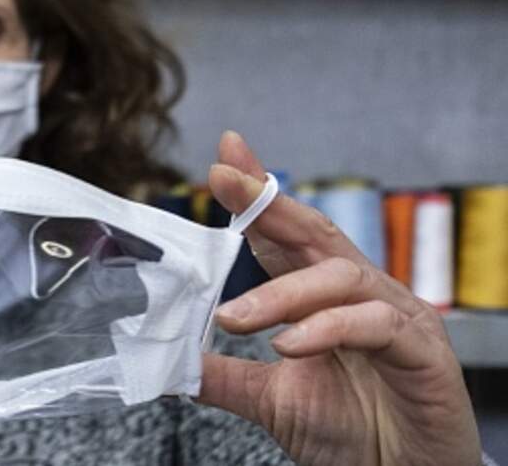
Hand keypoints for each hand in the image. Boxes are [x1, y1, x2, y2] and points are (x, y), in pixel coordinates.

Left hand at [197, 131, 479, 465]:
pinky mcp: (423, 353)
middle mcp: (363, 296)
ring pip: (338, 277)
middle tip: (222, 179)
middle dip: (267, 202)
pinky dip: (328, 328)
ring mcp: (398, 319)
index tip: (223, 157)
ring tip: (235, 319)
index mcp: (326, 298)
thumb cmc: (355, 433)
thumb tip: (167, 361)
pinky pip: (375, 325)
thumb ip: (223, 376)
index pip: (286, 237)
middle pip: (315, 233)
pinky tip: (290, 344)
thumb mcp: (271, 400)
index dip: (255, 196)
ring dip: (281, 293)